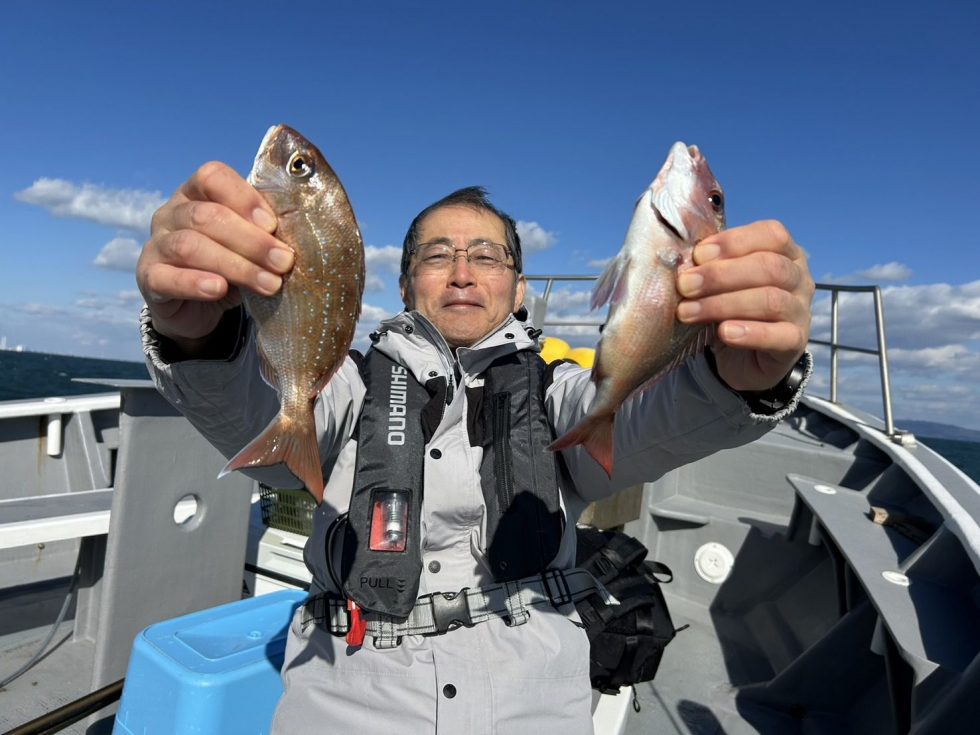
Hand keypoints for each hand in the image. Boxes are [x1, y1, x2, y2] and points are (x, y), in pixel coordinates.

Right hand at [136, 162, 293, 351]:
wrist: (200, 307)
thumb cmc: (232, 264)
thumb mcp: (252, 245)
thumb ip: (266, 233)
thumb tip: (303, 234)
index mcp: (197, 193)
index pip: (212, 177)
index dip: (243, 198)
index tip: (273, 225)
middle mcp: (172, 213)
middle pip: (206, 216)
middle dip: (251, 240)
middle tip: (284, 262)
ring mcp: (156, 244)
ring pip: (190, 246)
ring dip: (235, 265)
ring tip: (269, 284)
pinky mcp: (149, 278)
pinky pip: (167, 278)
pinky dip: (195, 283)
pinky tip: (219, 290)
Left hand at [675, 220, 814, 391]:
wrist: (743, 358)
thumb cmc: (730, 309)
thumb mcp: (720, 283)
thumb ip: (709, 267)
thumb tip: (683, 261)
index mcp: (785, 253)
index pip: (771, 234)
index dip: (734, 242)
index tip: (698, 255)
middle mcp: (799, 278)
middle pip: (770, 267)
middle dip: (721, 275)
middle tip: (685, 286)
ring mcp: (801, 310)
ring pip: (771, 300)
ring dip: (724, 304)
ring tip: (688, 312)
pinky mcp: (796, 341)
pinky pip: (778, 336)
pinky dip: (750, 333)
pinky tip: (724, 332)